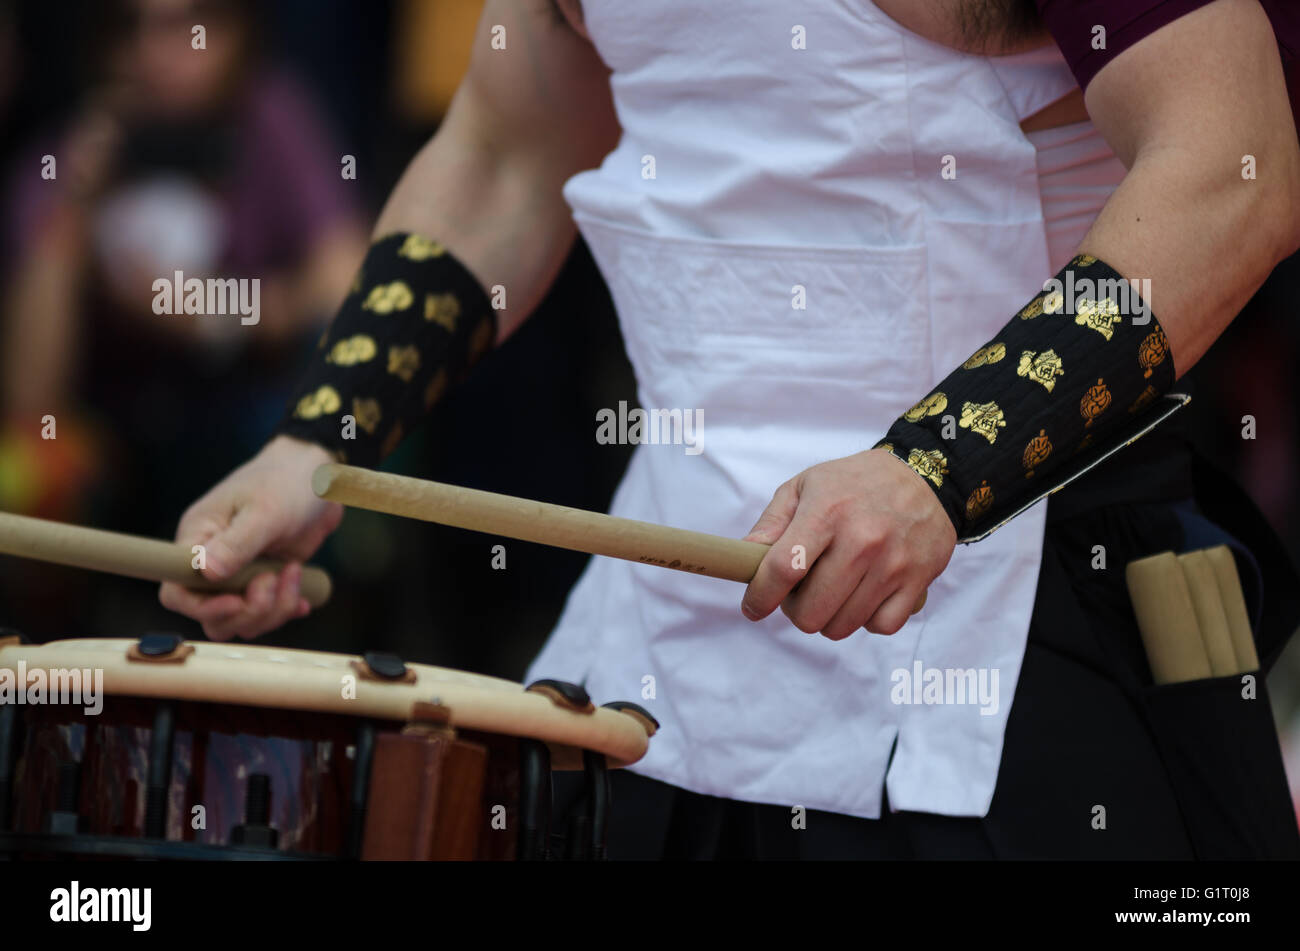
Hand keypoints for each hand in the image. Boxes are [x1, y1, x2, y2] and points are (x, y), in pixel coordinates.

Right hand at [159, 436, 343, 639]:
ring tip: (293, 573)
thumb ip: (237, 543)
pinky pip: (266, 613)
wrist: (320, 477)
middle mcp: (214, 561)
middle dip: (246, 611)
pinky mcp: (265, 579)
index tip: (237, 600)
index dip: (201, 607)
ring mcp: (240, 574)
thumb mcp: (265, 511)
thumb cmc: (286, 482)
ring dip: (272, 609)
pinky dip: (285, 609)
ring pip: (241, 620)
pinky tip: (302, 596)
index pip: (175, 590)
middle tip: (273, 580)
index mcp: (199, 538)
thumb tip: (205, 572)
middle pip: (210, 616)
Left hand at [741, 448, 956, 638]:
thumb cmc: (856, 483)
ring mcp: (893, 564)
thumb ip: (772, 523)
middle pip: (811, 612)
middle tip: (801, 592)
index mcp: (827, 512)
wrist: (926, 477)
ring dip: (829, 616)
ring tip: (832, 590)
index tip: (753, 607)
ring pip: (842, 626)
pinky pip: (880, 626)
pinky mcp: (918, 581)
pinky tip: (863, 596)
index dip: (760, 597)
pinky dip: (866, 619)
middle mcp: (862, 541)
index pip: (784, 569)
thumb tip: (745, 557)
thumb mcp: (806, 486)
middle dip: (796, 609)